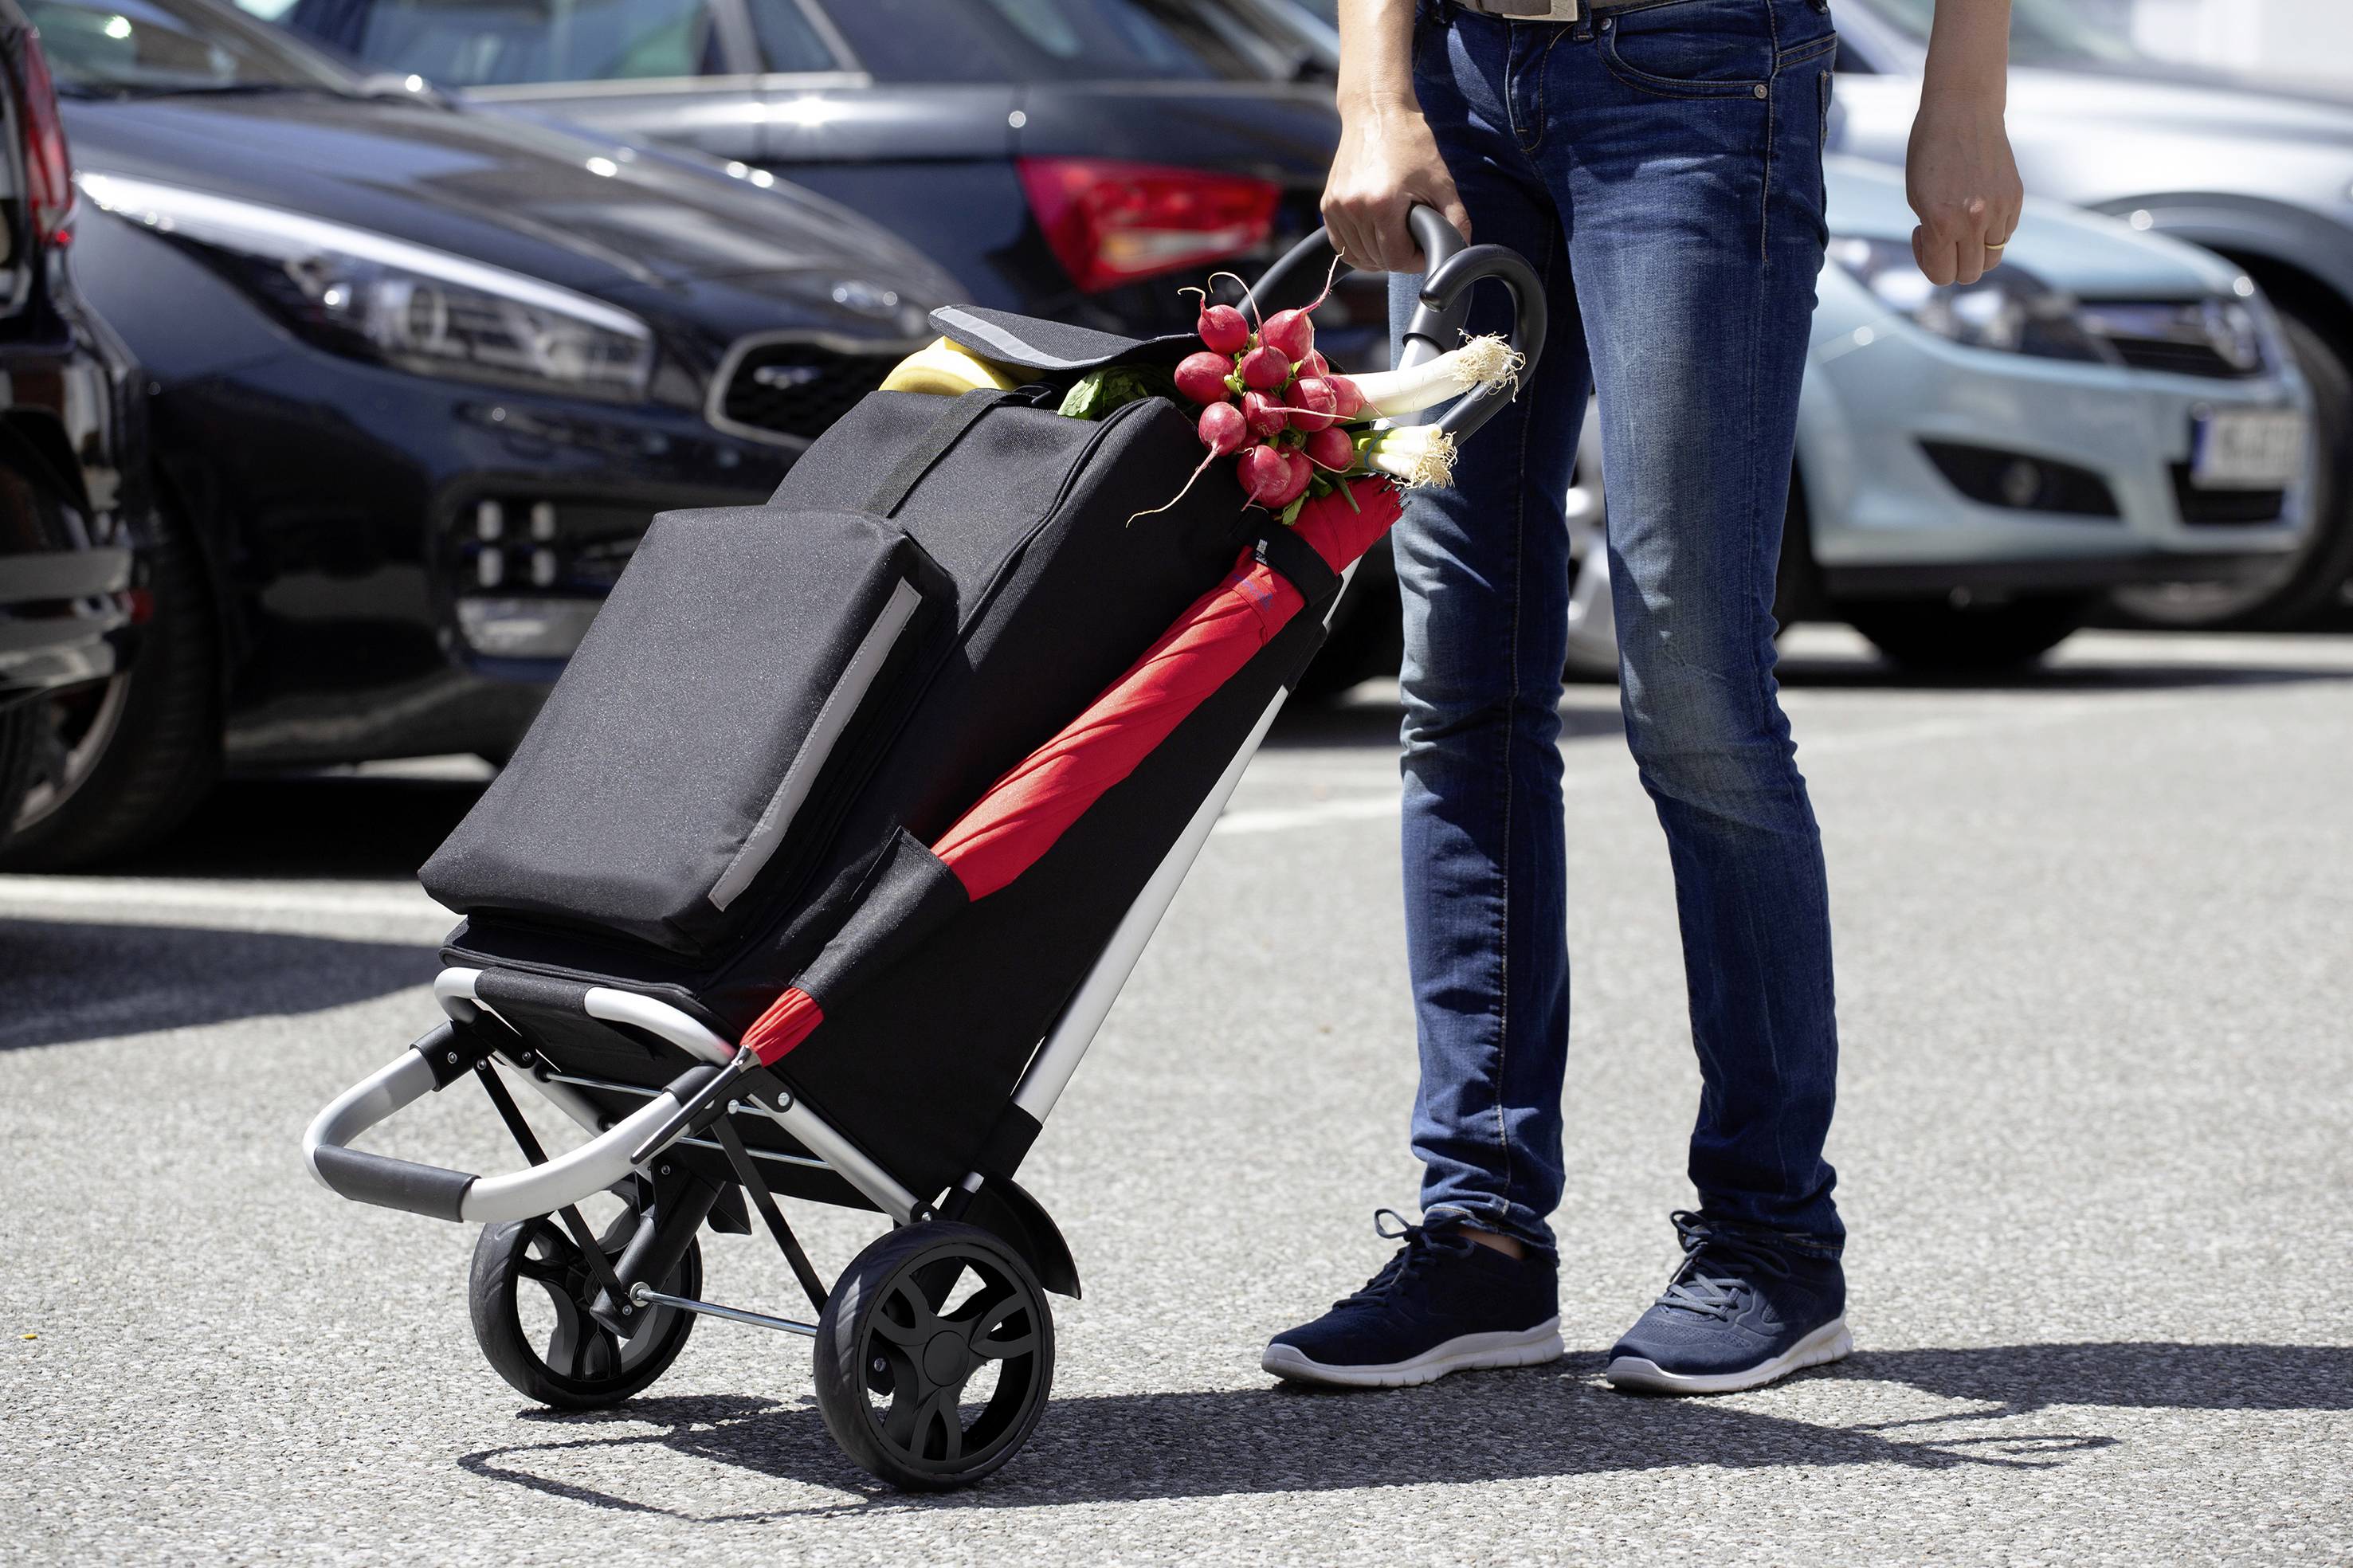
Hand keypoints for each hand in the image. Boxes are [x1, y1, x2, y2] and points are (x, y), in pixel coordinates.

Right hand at [1321, 98, 1469, 273]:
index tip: (1423, 247)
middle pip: (1377, 260)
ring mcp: (1336, 207)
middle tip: (1412, 238)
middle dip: (1398, 256)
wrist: (1376, 111)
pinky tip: (1374, 237)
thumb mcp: (1441, 180)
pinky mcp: (1327, 205)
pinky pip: (1341, 245)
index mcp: (1382, 204)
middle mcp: (1354, 208)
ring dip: (1377, 255)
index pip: (1396, 260)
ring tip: (1394, 235)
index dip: (1415, 260)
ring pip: (1358, 257)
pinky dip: (1358, 248)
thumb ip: (1455, 218)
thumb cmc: (1410, 142)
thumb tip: (1461, 247)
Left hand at [1904, 89, 2022, 285]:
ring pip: (1992, 258)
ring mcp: (2000, 209)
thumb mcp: (1919, 199)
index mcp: (1943, 222)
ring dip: (1974, 251)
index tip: (1921, 235)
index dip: (1928, 263)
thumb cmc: (1929, 153)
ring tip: (1961, 224)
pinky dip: (1991, 232)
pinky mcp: (2016, 198)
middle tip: (1940, 234)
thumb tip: (1950, 260)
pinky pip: (2005, 234)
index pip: (1942, 275)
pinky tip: (1977, 207)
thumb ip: (1933, 233)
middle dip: (1952, 263)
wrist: (1963, 110)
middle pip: (1970, 273)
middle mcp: (1975, 220)